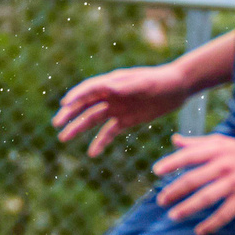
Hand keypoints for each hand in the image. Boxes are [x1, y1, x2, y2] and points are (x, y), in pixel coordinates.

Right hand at [53, 64, 191, 155]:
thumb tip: (108, 88)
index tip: (64, 105)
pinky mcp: (126, 120)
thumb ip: (127, 86)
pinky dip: (100, 142)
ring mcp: (117, 108)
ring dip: (78, 128)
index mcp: (113, 82)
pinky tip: (91, 153)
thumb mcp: (146, 83)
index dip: (76, 96)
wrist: (178, 88)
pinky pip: (109, 132)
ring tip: (63, 138)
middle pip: (85, 105)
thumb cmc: (161, 81)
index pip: (89, 89)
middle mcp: (111, 95)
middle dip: (70, 114)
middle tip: (56, 123)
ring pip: (93, 119)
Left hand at [150, 133, 234, 234]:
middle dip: (174, 191)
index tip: (156, 172)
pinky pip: (225, 212)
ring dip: (188, 208)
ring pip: (206, 197)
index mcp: (214, 150)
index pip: (188, 156)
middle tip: (161, 201)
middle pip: (193, 179)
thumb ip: (196, 143)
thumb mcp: (220, 142)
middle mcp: (222, 165)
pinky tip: (200, 231)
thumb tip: (174, 140)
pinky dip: (212, 223)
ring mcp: (233, 181)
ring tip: (173, 216)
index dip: (171, 163)